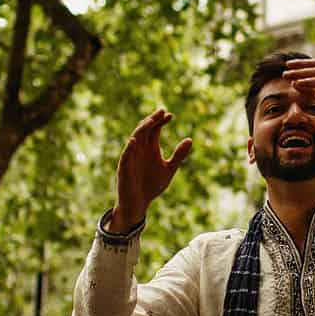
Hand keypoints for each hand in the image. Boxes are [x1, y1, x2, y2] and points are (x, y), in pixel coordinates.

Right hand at [111, 109, 191, 233]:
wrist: (139, 203)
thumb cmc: (152, 186)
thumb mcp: (169, 169)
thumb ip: (179, 155)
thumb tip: (190, 139)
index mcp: (151, 148)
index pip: (155, 129)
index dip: (161, 121)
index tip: (170, 115)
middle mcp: (140, 149)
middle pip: (145, 129)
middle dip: (152, 120)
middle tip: (161, 111)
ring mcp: (131, 157)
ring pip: (135, 138)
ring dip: (141, 129)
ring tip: (150, 121)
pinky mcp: (124, 167)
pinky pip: (125, 155)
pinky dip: (129, 148)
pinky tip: (134, 141)